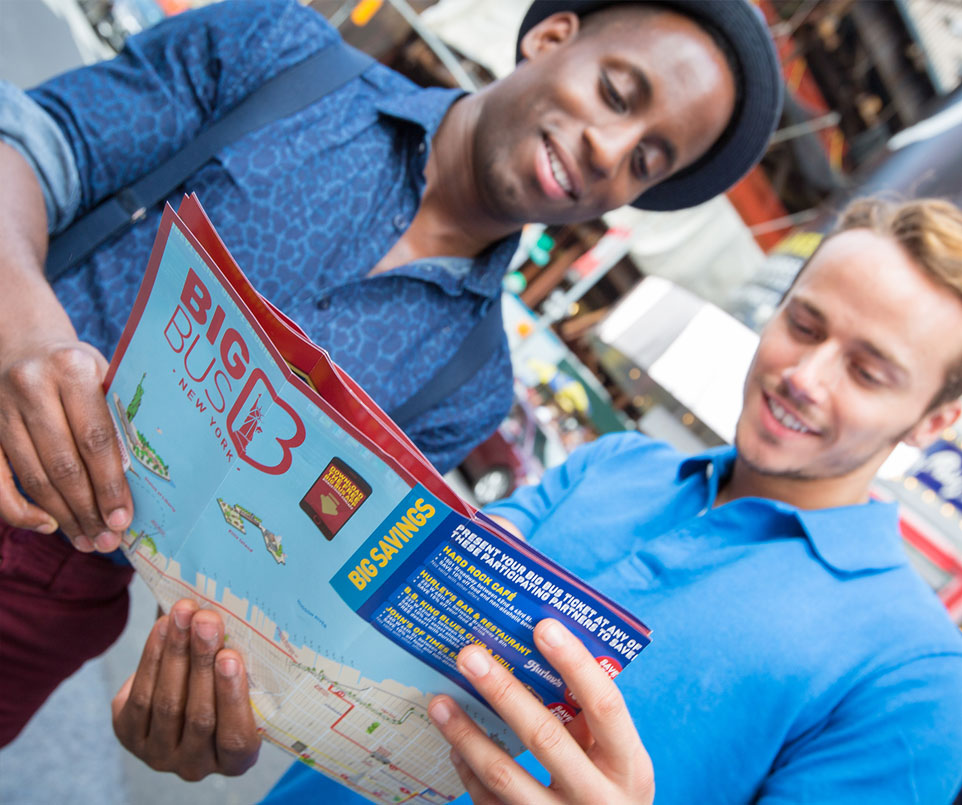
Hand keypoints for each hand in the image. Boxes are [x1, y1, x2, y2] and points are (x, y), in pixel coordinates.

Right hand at [0, 337, 131, 550]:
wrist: (23, 343)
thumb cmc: (77, 368)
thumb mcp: (104, 375)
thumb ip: (119, 417)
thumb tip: (146, 479)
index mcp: (72, 369)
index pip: (96, 439)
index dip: (111, 484)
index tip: (124, 518)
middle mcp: (32, 387)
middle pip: (64, 465)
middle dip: (89, 509)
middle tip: (108, 540)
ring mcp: (0, 409)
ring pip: (34, 478)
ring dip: (64, 516)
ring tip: (87, 540)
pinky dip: (19, 510)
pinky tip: (47, 525)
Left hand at [111, 598, 260, 780]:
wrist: (185, 694)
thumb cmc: (226, 685)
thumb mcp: (242, 686)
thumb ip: (241, 666)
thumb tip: (240, 616)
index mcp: (236, 760)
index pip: (235, 737)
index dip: (232, 697)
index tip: (230, 655)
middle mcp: (197, 766)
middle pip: (199, 715)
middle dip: (201, 661)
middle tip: (207, 620)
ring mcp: (160, 755)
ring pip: (167, 703)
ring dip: (175, 651)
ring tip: (184, 613)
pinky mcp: (130, 736)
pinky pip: (140, 696)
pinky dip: (152, 656)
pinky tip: (162, 626)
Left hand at [428, 619, 653, 804]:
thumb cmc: (610, 790)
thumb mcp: (617, 760)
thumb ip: (590, 718)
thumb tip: (542, 655)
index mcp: (629, 768)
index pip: (604, 705)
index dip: (575, 664)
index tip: (543, 626)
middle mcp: (598, 799)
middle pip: (545, 737)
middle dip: (503, 692)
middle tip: (470, 655)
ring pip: (505, 776)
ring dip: (467, 735)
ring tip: (439, 701)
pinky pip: (489, 803)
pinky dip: (468, 770)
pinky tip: (453, 743)